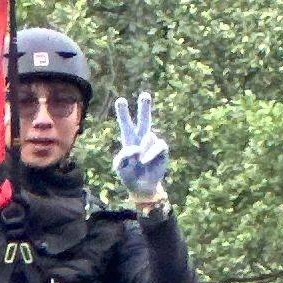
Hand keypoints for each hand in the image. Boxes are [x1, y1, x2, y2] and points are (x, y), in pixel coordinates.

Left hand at [108, 89, 170, 207]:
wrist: (143, 187)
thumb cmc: (129, 175)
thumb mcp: (120, 167)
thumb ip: (123, 157)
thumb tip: (136, 148)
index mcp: (129, 140)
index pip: (126, 123)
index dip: (123, 113)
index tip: (120, 100)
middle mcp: (141, 138)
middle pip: (144, 119)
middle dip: (144, 107)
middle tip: (145, 94)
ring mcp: (153, 143)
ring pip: (149, 136)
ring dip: (143, 148)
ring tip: (140, 161)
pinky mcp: (162, 150)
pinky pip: (158, 145)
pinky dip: (151, 153)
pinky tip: (145, 160)